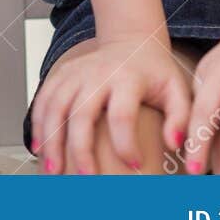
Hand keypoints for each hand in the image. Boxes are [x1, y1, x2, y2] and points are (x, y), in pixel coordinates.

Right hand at [29, 37, 190, 173]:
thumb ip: (180, 118)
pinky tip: (39, 147)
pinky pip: (44, 98)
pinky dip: (38, 123)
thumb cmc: (156, 73)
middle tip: (85, 178)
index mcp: (128, 78)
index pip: (122, 115)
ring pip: (55, 106)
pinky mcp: (63, 72)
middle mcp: (98, 73)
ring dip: (51, 139)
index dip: (126, 144)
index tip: (134, 166)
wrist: (133, 41)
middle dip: (81, 149)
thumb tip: (173, 145)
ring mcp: (76, 71)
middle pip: (81, 113)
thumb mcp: (177, 90)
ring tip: (53, 169)